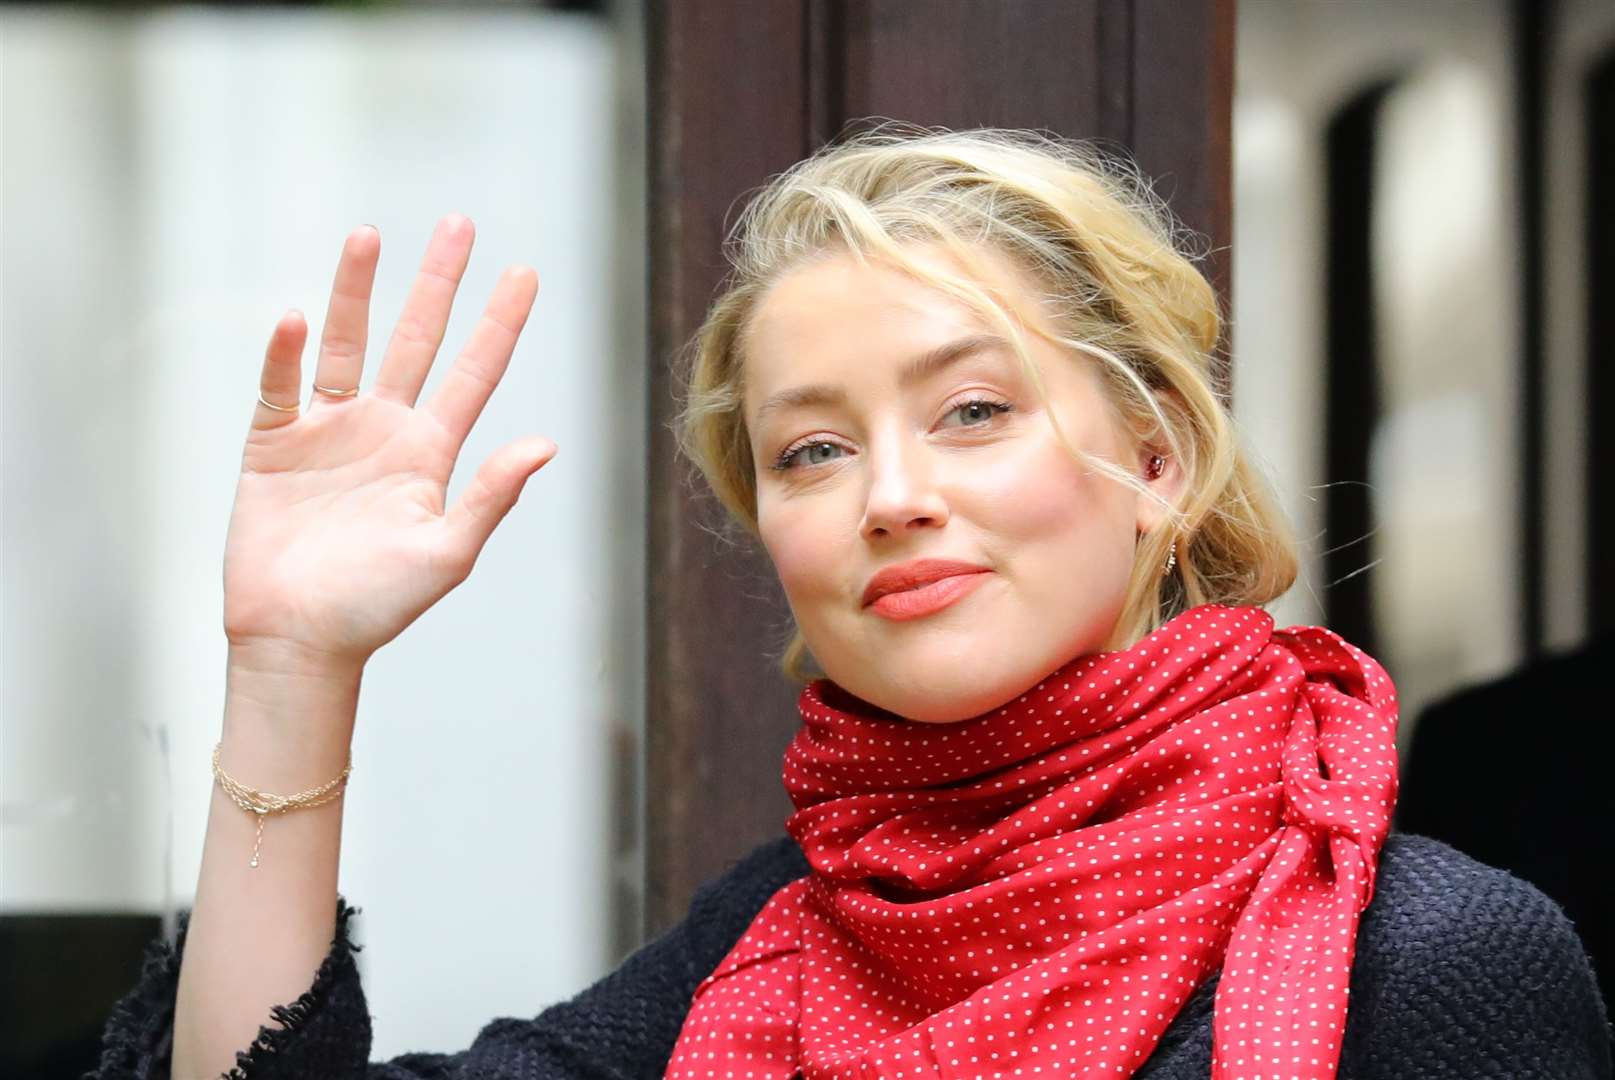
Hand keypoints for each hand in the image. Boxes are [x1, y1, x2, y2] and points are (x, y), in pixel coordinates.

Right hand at [222, 215, 555, 669]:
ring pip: (346, 344)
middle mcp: (384, 430)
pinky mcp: (274, 445)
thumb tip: (545, 444)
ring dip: (357, 291)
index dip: (498, 323)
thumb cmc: (378, 607)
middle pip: (416, 340)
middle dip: (438, 283)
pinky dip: (285, 354)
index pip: (473, 373)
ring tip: (369, 235)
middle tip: (458, 223)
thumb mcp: (447, 552)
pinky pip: (280, 386)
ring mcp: (328, 432)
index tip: (524, 272)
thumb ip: (491, 495)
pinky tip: (297, 319)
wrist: (300, 641)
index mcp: (430, 453)